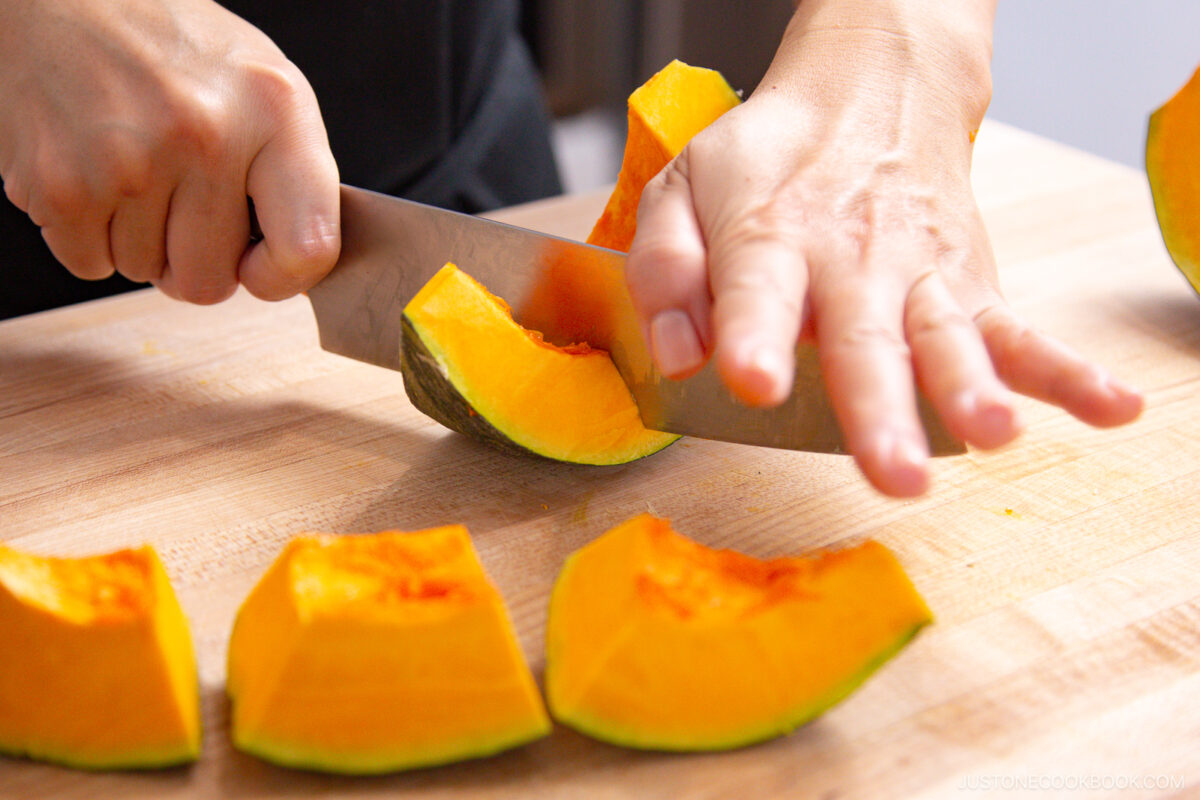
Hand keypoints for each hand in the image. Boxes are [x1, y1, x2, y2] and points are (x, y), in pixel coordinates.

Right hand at [0, 0, 339, 302]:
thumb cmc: (178, 50)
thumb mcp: (267, 89)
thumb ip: (295, 178)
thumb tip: (297, 266)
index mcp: (274, 111)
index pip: (307, 249)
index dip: (281, 279)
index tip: (259, 267)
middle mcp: (206, 134)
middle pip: (209, 281)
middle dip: (194, 257)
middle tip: (180, 200)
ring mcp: (128, 160)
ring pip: (146, 272)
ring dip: (139, 239)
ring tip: (135, 170)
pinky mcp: (59, 182)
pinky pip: (89, 264)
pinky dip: (89, 235)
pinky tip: (95, 176)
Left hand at [624, 1, 1142, 495]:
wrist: (867, 93)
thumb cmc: (767, 160)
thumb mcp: (685, 191)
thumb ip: (665, 272)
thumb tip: (676, 358)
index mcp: (769, 236)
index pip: (757, 289)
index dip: (754, 335)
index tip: (753, 382)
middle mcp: (849, 259)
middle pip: (864, 338)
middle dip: (877, 407)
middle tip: (891, 470)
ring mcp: (919, 274)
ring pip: (946, 337)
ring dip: (970, 389)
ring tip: (992, 435)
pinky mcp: (968, 285)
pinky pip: (1018, 331)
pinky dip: (1065, 370)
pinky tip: (1109, 406)